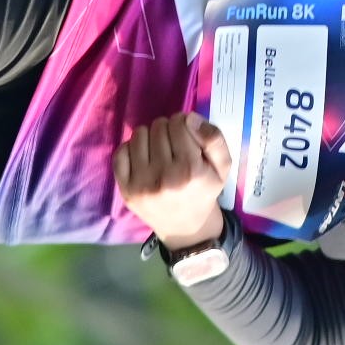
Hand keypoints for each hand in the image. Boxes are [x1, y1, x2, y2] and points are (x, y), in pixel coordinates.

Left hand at [114, 111, 232, 248]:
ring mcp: (141, 183)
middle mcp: (163, 176)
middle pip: (158, 127)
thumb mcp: (223, 167)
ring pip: (139, 135)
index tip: (186, 134)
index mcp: (190, 170)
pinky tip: (144, 158)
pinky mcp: (125, 188)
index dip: (184, 123)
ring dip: (150, 137)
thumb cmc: (204, 191)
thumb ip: (213, 138)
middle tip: (174, 144)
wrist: (185, 227)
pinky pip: (121, 151)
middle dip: (168, 129)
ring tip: (159, 150)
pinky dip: (132, 149)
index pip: (179, 123)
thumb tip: (189, 118)